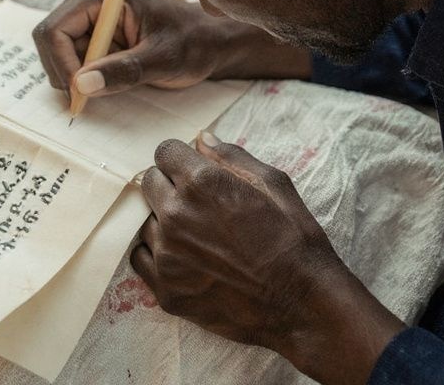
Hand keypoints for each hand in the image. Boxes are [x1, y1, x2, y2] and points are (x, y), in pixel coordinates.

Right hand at [33, 0, 312, 98]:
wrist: (211, 44)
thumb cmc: (194, 44)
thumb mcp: (164, 60)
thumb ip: (125, 70)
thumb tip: (81, 84)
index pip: (54, 29)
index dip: (60, 64)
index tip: (80, 93)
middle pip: (49, 40)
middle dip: (64, 72)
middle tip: (89, 98)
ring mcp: (89, 16)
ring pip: (56, 52)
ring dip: (72, 76)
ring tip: (103, 90)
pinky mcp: (93, 33)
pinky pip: (70, 58)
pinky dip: (79, 77)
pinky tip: (103, 86)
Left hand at [133, 135, 403, 384]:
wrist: (302, 302)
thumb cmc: (294, 239)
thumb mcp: (274, 184)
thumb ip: (231, 157)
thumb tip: (202, 140)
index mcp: (202, 183)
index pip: (164, 151)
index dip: (180, 158)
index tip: (192, 169)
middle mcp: (176, 215)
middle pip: (150, 182)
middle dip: (170, 184)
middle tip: (198, 203)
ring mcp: (167, 256)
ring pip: (146, 221)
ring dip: (165, 221)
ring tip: (198, 236)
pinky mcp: (166, 289)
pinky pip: (141, 258)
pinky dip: (157, 254)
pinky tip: (184, 257)